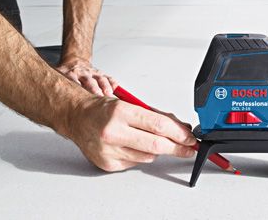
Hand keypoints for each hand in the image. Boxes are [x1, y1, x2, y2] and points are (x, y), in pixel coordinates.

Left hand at [56, 59, 118, 96]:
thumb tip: (58, 113)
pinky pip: (109, 78)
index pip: (74, 82)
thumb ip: (59, 94)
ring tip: (109, 96)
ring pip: (100, 79)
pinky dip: (113, 84)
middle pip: (89, 81)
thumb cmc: (66, 75)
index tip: (82, 100)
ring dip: (105, 87)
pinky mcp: (100, 73)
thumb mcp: (58, 81)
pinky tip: (115, 90)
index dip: (78, 90)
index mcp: (70, 75)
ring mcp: (93, 72)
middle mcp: (82, 73)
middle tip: (99, 99)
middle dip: (95, 90)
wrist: (74, 62)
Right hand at [66, 96, 196, 171]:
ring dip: (158, 150)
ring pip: (147, 156)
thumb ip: (155, 116)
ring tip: (152, 140)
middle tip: (188, 148)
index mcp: (121, 112)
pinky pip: (135, 163)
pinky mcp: (107, 163)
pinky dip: (141, 155)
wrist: (77, 118)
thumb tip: (180, 127)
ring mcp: (109, 150)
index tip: (189, 138)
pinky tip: (135, 146)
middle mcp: (113, 132)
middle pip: (156, 145)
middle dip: (177, 148)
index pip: (159, 125)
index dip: (179, 133)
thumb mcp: (130, 104)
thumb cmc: (103, 110)